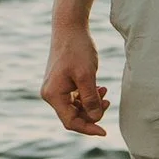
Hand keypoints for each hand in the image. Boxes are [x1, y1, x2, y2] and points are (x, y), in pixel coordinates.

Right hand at [41, 21, 109, 136]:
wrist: (69, 26)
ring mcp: (55, 88)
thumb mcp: (87, 75)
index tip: (105, 132)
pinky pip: (74, 97)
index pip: (70, 122)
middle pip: (73, 116)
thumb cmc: (77, 49)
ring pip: (75, 107)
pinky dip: (87, 96)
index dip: (88, 128)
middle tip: (108, 102)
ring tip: (105, 92)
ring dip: (91, 104)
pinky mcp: (60, 82)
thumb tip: (96, 119)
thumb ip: (91, 99)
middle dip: (92, 113)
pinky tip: (99, 88)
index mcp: (53, 95)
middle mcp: (50, 94)